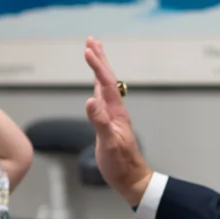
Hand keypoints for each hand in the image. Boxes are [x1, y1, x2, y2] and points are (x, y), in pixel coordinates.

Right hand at [84, 37, 152, 207]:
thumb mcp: (108, 144)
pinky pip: (102, 96)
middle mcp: (115, 109)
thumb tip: (89, 101)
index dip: (96, 66)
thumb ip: (99, 122)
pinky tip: (95, 84)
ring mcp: (113, 115)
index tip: (87, 50)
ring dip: (99, 68)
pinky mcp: (109, 122)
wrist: (131, 178)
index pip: (104, 83)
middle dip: (99, 58)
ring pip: (105, 85)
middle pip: (107, 78)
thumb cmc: (120, 164)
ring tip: (93, 53)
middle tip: (91, 40)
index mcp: (115, 112)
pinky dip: (97, 84)